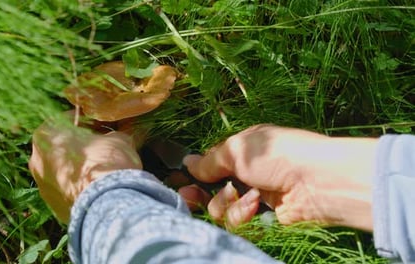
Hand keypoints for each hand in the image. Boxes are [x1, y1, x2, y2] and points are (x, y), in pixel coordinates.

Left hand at [28, 118, 141, 222]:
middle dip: (81, 147)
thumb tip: (118, 136)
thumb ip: (114, 134)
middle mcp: (37, 159)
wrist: (107, 203)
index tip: (104, 127)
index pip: (69, 120)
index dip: (90, 122)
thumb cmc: (107, 162)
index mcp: (47, 134)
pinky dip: (79, 189)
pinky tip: (98, 189)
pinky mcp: (53, 207)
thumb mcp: (118, 139)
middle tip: (103, 148)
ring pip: (62, 171)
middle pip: (61, 147)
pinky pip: (67, 192)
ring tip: (101, 171)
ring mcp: (42, 186)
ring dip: (78, 169)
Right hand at [180, 124, 377, 230]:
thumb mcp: (239, 149)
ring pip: (220, 210)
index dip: (195, 175)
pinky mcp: (261, 221)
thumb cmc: (278, 155)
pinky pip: (237, 224)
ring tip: (249, 196)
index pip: (210, 167)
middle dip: (200, 194)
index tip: (180, 181)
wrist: (319, 182)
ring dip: (228, 204)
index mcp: (242, 154)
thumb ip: (210, 160)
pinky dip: (243, 215)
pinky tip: (256, 206)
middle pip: (210, 192)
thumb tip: (187, 162)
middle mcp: (245, 177)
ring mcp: (253, 200)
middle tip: (190, 195)